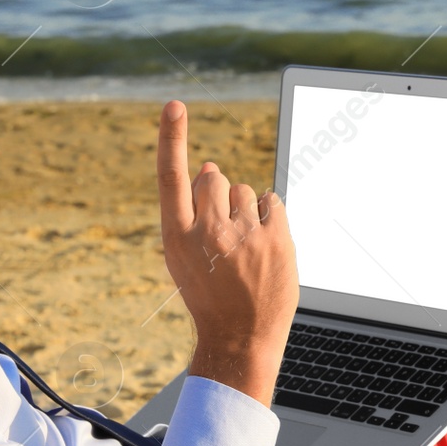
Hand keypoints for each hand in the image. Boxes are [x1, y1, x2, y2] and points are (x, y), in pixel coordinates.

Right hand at [157, 100, 297, 406]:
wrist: (240, 339)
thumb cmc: (210, 294)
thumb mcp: (186, 256)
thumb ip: (194, 211)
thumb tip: (211, 166)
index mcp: (176, 238)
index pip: (171, 177)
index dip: (172, 138)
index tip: (175, 106)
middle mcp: (207, 232)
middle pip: (214, 180)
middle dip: (219, 195)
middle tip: (224, 235)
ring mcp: (244, 235)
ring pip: (242, 191)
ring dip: (244, 210)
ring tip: (244, 249)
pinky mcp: (275, 239)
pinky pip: (270, 201)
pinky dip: (267, 216)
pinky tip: (263, 245)